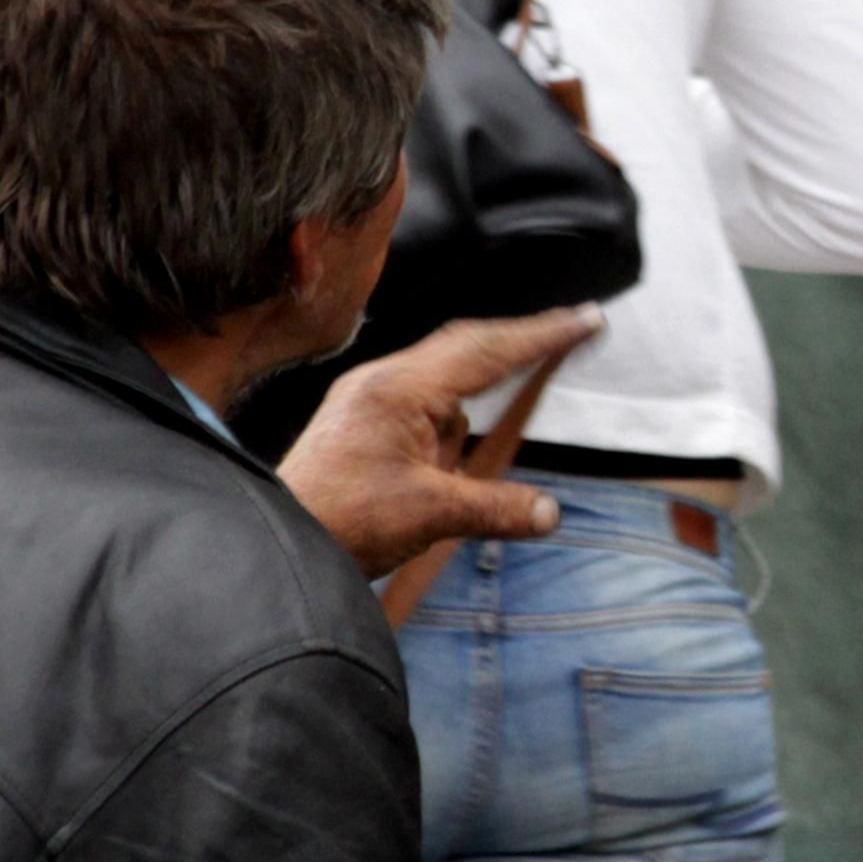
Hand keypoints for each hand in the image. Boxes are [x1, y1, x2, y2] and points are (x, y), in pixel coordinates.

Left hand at [279, 308, 598, 577]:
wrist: (277, 543)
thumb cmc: (339, 521)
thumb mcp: (429, 516)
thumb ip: (494, 508)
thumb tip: (549, 511)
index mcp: (400, 390)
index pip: (486, 351)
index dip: (542, 335)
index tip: (585, 318)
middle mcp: (383, 383)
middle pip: (467, 346)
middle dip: (520, 341)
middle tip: (572, 329)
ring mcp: (370, 401)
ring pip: (445, 380)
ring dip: (479, 394)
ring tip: (488, 433)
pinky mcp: (364, 425)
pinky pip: (425, 408)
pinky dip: (453, 422)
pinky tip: (449, 463)